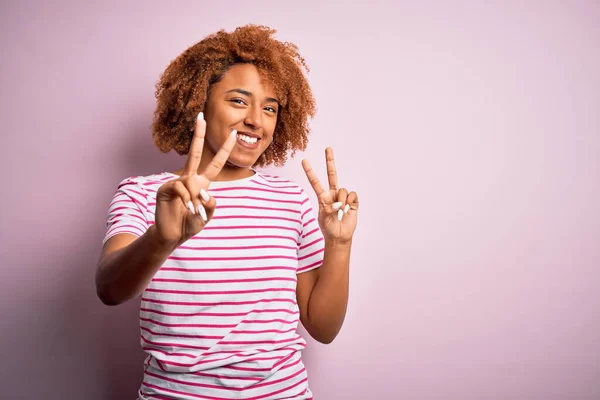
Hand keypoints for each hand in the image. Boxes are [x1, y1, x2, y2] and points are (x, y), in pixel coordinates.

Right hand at [154, 112, 236, 246]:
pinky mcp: (166, 188)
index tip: (234, 133)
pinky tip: (187, 209)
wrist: (173, 235)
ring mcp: (177, 182)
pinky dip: (187, 200)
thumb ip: (211, 205)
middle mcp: (189, 178)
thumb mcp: (207, 215)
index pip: (216, 163)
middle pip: (195, 152)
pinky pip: (180, 188)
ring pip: (191, 181)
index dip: (225, 149)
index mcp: (201, 183)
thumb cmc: (190, 224)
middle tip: (201, 115)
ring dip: (196, 199)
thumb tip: (207, 193)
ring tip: (194, 212)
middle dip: (198, 134)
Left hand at [302, 147, 358, 243]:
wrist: (339, 237)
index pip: (315, 182)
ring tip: (340, 211)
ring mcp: (343, 197)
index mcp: (322, 197)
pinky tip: (348, 210)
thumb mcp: (323, 218)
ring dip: (341, 201)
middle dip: (330, 161)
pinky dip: (349, 202)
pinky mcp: (353, 202)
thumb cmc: (328, 228)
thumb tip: (337, 202)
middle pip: (332, 174)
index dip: (310, 171)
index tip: (303, 161)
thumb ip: (328, 208)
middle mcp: (333, 194)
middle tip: (328, 148)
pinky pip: (352, 195)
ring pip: (343, 190)